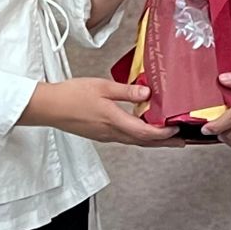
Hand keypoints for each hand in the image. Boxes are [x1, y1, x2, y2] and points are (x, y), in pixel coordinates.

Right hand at [21, 77, 178, 145]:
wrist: (49, 107)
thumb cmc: (72, 95)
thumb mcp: (102, 87)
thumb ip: (126, 91)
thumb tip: (147, 94)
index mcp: (114, 121)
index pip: (145, 133)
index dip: (164, 133)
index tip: (178, 128)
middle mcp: (112, 133)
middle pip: (143, 142)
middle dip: (164, 142)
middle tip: (182, 141)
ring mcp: (106, 136)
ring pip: (134, 141)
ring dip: (152, 141)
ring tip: (167, 138)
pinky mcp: (100, 134)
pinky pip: (124, 138)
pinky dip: (138, 136)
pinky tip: (141, 129)